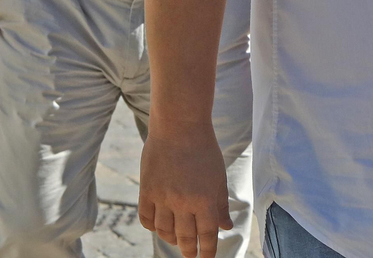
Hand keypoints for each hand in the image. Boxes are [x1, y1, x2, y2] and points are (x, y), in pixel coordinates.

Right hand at [139, 126, 230, 257]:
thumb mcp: (218, 177)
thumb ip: (220, 205)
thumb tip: (226, 227)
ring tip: (177, 240)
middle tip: (191, 255)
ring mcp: (162, 197)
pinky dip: (153, 226)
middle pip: (185, 238)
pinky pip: (147, 219)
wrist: (179, 126)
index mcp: (205, 200)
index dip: (207, 252)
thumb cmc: (204, 150)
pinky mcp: (147, 190)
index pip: (206, 236)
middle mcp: (183, 203)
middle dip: (189, 251)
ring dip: (171, 240)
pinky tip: (160, 226)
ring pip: (164, 232)